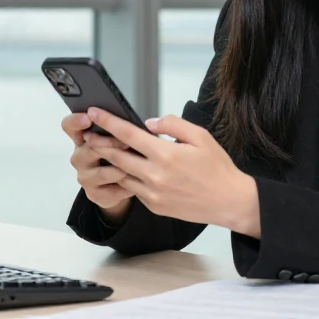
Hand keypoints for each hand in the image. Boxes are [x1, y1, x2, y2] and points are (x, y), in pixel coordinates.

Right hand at [61, 112, 133, 221]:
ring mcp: (84, 177)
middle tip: (128, 142)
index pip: (69, 126)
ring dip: (121, 168)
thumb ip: (120, 129)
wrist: (121, 187)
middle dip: (111, 144)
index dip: (76, 121)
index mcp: (82, 138)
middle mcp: (79, 157)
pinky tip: (136, 183)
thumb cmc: (121, 156)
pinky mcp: (93, 194)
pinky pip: (112, 190)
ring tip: (137, 166)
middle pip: (89, 148)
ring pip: (102, 172)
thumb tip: (134, 123)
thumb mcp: (119, 139)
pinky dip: (127, 186)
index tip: (89, 117)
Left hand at [84, 108, 260, 236]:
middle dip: (100, 143)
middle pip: (117, 156)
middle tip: (89, 134)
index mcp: (166, 155)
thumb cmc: (217, 167)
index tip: (94, 113)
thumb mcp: (200, 136)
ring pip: (122, 175)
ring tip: (104, 151)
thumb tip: (148, 124)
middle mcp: (155, 175)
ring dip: (111, 163)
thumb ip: (172, 125)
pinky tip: (129, 169)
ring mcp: (153, 194)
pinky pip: (134, 189)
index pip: (128, 134)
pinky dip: (129, 178)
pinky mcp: (154, 206)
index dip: (108, 122)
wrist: (229, 201)